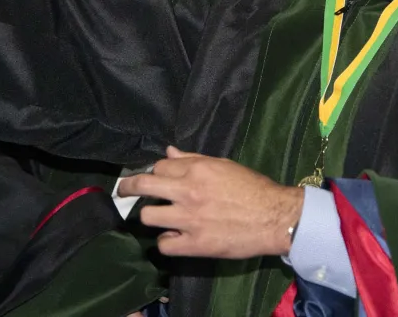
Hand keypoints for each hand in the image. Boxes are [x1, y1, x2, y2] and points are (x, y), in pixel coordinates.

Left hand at [118, 146, 302, 259]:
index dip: (156, 172)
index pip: (159, 167)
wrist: (274, 217)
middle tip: (124, 191)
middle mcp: (188, 192)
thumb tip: (169, 152)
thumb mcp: (223, 166)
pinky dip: (166, 241)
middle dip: (128, 187)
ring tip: (160, 218)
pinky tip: (174, 237)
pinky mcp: (195, 244)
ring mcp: (189, 219)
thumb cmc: (252, 188)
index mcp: (196, 170)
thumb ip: (194, 159)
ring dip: (152, 217)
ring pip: (148, 217)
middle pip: (143, 186)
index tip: (157, 178)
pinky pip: (164, 244)